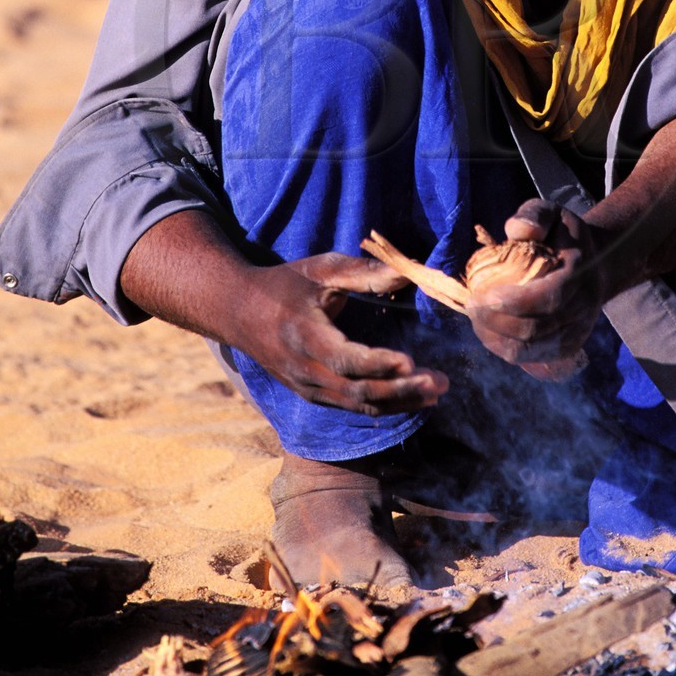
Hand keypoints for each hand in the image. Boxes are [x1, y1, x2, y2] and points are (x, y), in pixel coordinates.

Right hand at [229, 251, 449, 416]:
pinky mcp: (311, 393)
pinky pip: (350, 405)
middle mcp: (303, 369)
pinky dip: (382, 405)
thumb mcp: (319, 270)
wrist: (237, 311)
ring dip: (398, 402)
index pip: (344, 359)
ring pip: (356, 404)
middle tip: (439, 382)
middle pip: (356, 390)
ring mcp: (306, 386)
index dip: (378, 364)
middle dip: (401, 389)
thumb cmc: (284, 284)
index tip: (411, 361)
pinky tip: (411, 398)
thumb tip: (405, 274)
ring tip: (435, 393)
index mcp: (303, 335)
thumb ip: (362, 272)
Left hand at [466, 199, 611, 366]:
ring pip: (533, 349)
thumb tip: (517, 231)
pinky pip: (534, 357)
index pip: (550, 297)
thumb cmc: (564, 236)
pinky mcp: (569, 347)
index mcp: (580, 274)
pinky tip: (489, 333)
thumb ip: (534, 216)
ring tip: (476, 320)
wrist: (597, 263)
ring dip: (498, 339)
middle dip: (498, 323)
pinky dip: (507, 350)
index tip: (482, 296)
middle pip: (538, 328)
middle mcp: (583, 308)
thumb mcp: (551, 213)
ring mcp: (578, 331)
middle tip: (471, 307)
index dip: (515, 302)